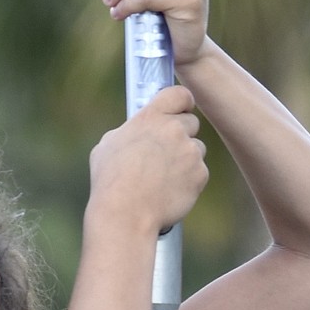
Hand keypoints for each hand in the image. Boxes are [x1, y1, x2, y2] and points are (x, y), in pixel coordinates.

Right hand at [88, 86, 207, 234]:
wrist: (125, 214)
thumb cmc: (110, 182)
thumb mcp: (108, 145)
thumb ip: (130, 130)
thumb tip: (136, 131)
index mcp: (151, 117)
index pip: (180, 94)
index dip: (181, 102)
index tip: (180, 110)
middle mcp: (174, 130)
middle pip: (191, 123)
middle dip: (181, 135)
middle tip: (165, 154)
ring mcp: (190, 152)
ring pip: (196, 149)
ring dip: (186, 159)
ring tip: (163, 178)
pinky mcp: (200, 175)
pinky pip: (199, 173)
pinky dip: (189, 181)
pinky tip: (169, 191)